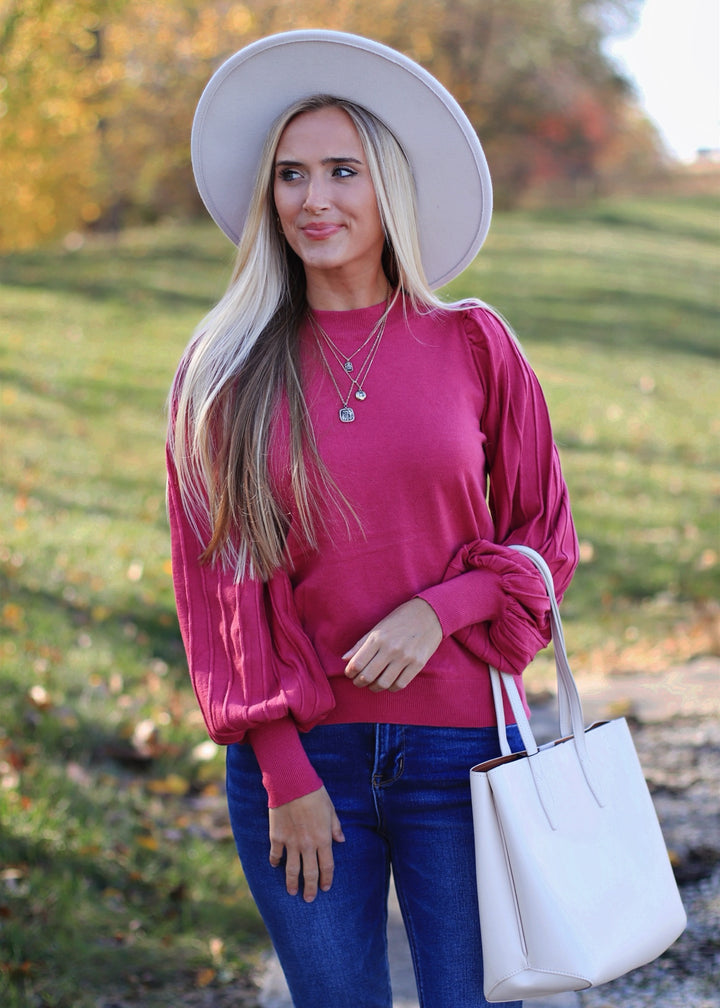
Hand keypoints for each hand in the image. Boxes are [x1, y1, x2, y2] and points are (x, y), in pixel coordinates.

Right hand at [268, 786, 344, 901]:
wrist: (292, 784)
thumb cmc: (314, 794)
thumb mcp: (331, 809)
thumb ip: (335, 827)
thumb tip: (341, 840)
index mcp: (323, 839)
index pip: (327, 866)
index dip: (326, 879)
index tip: (325, 888)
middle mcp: (308, 845)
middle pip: (310, 873)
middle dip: (310, 888)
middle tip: (308, 899)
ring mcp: (291, 843)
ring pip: (292, 870)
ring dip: (292, 883)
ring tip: (291, 891)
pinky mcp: (277, 837)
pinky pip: (275, 854)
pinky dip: (275, 861)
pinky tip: (275, 866)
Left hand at [342, 598, 442, 692]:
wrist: (430, 614)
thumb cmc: (401, 619)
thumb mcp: (378, 627)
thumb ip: (361, 644)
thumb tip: (344, 659)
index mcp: (378, 637)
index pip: (357, 663)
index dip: (350, 672)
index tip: (350, 673)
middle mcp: (391, 648)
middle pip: (368, 676)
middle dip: (359, 682)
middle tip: (358, 682)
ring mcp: (405, 657)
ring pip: (383, 683)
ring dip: (374, 687)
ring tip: (372, 684)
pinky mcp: (418, 664)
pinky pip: (400, 684)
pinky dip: (391, 688)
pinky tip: (388, 683)